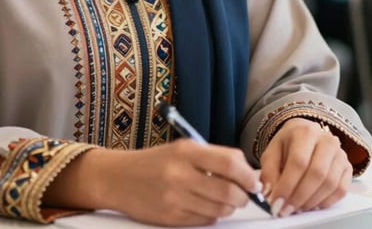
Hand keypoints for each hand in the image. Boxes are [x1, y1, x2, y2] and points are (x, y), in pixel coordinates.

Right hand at [44, 140, 260, 225]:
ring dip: (227, 208)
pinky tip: (201, 205)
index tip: (253, 181)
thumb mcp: (180, 149)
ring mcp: (175, 198)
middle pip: (229, 192)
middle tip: (243, 195)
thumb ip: (212, 158)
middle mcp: (180, 173)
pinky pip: (204, 221)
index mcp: (185, 151)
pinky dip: (210, 216)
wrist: (118, 178)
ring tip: (220, 199)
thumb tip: (246, 172)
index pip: (230, 164)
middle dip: (242, 197)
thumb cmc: (154, 162)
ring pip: (219, 210)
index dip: (248, 176)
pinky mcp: (171, 218)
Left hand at [260, 118, 351, 216]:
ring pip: (330, 184)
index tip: (277, 202)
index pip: (298, 161)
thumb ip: (269, 173)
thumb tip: (270, 194)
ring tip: (297, 208)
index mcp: (304, 132)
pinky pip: (341, 190)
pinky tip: (312, 205)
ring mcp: (340, 154)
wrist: (305, 137)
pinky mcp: (348, 167)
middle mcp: (326, 140)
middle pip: (316, 173)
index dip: (287, 185)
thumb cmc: (288, 145)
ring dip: (312, 201)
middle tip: (286, 210)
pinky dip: (326, 202)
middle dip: (299, 196)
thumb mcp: (272, 153)